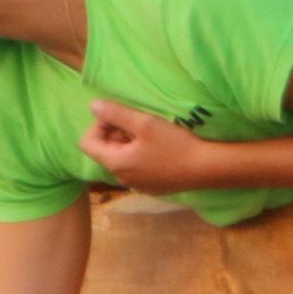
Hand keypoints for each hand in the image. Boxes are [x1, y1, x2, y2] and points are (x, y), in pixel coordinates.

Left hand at [76, 99, 216, 194]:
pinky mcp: (150, 187)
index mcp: (115, 163)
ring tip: (151, 133)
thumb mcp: (145, 123)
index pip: (87, 143)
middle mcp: (121, 178)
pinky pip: (136, 168)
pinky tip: (160, 149)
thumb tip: (93, 106)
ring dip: (129, 143)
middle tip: (138, 121)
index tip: (118, 116)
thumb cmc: (175, 144)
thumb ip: (116, 114)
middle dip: (116, 133)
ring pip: (122, 159)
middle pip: (105, 151)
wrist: (206, 169)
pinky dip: (141, 155)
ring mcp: (136, 185)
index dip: (98, 125)